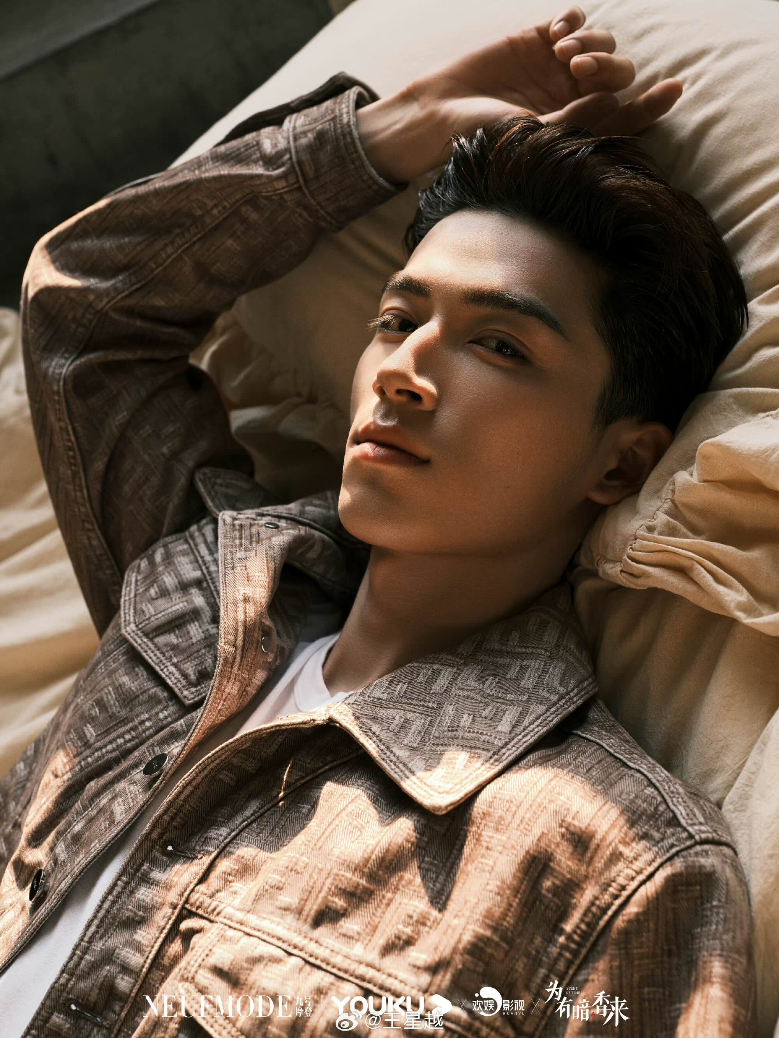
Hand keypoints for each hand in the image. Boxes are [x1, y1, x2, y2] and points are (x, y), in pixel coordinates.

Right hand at [357, 5, 682, 183]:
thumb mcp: (535, 135)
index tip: (674, 88)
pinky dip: (575, 20)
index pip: (627, 114)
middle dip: (608, 65)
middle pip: (620, 71)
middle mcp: (573, 97)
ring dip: (591, 41)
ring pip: (603, 41)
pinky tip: (557, 34)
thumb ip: (579, 117)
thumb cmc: (485, 136)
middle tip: (576, 69)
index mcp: (578, 127)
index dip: (653, 103)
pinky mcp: (538, 39)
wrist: (441, 113)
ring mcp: (557, 67)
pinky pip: (575, 18)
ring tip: (561, 53)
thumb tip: (619, 98)